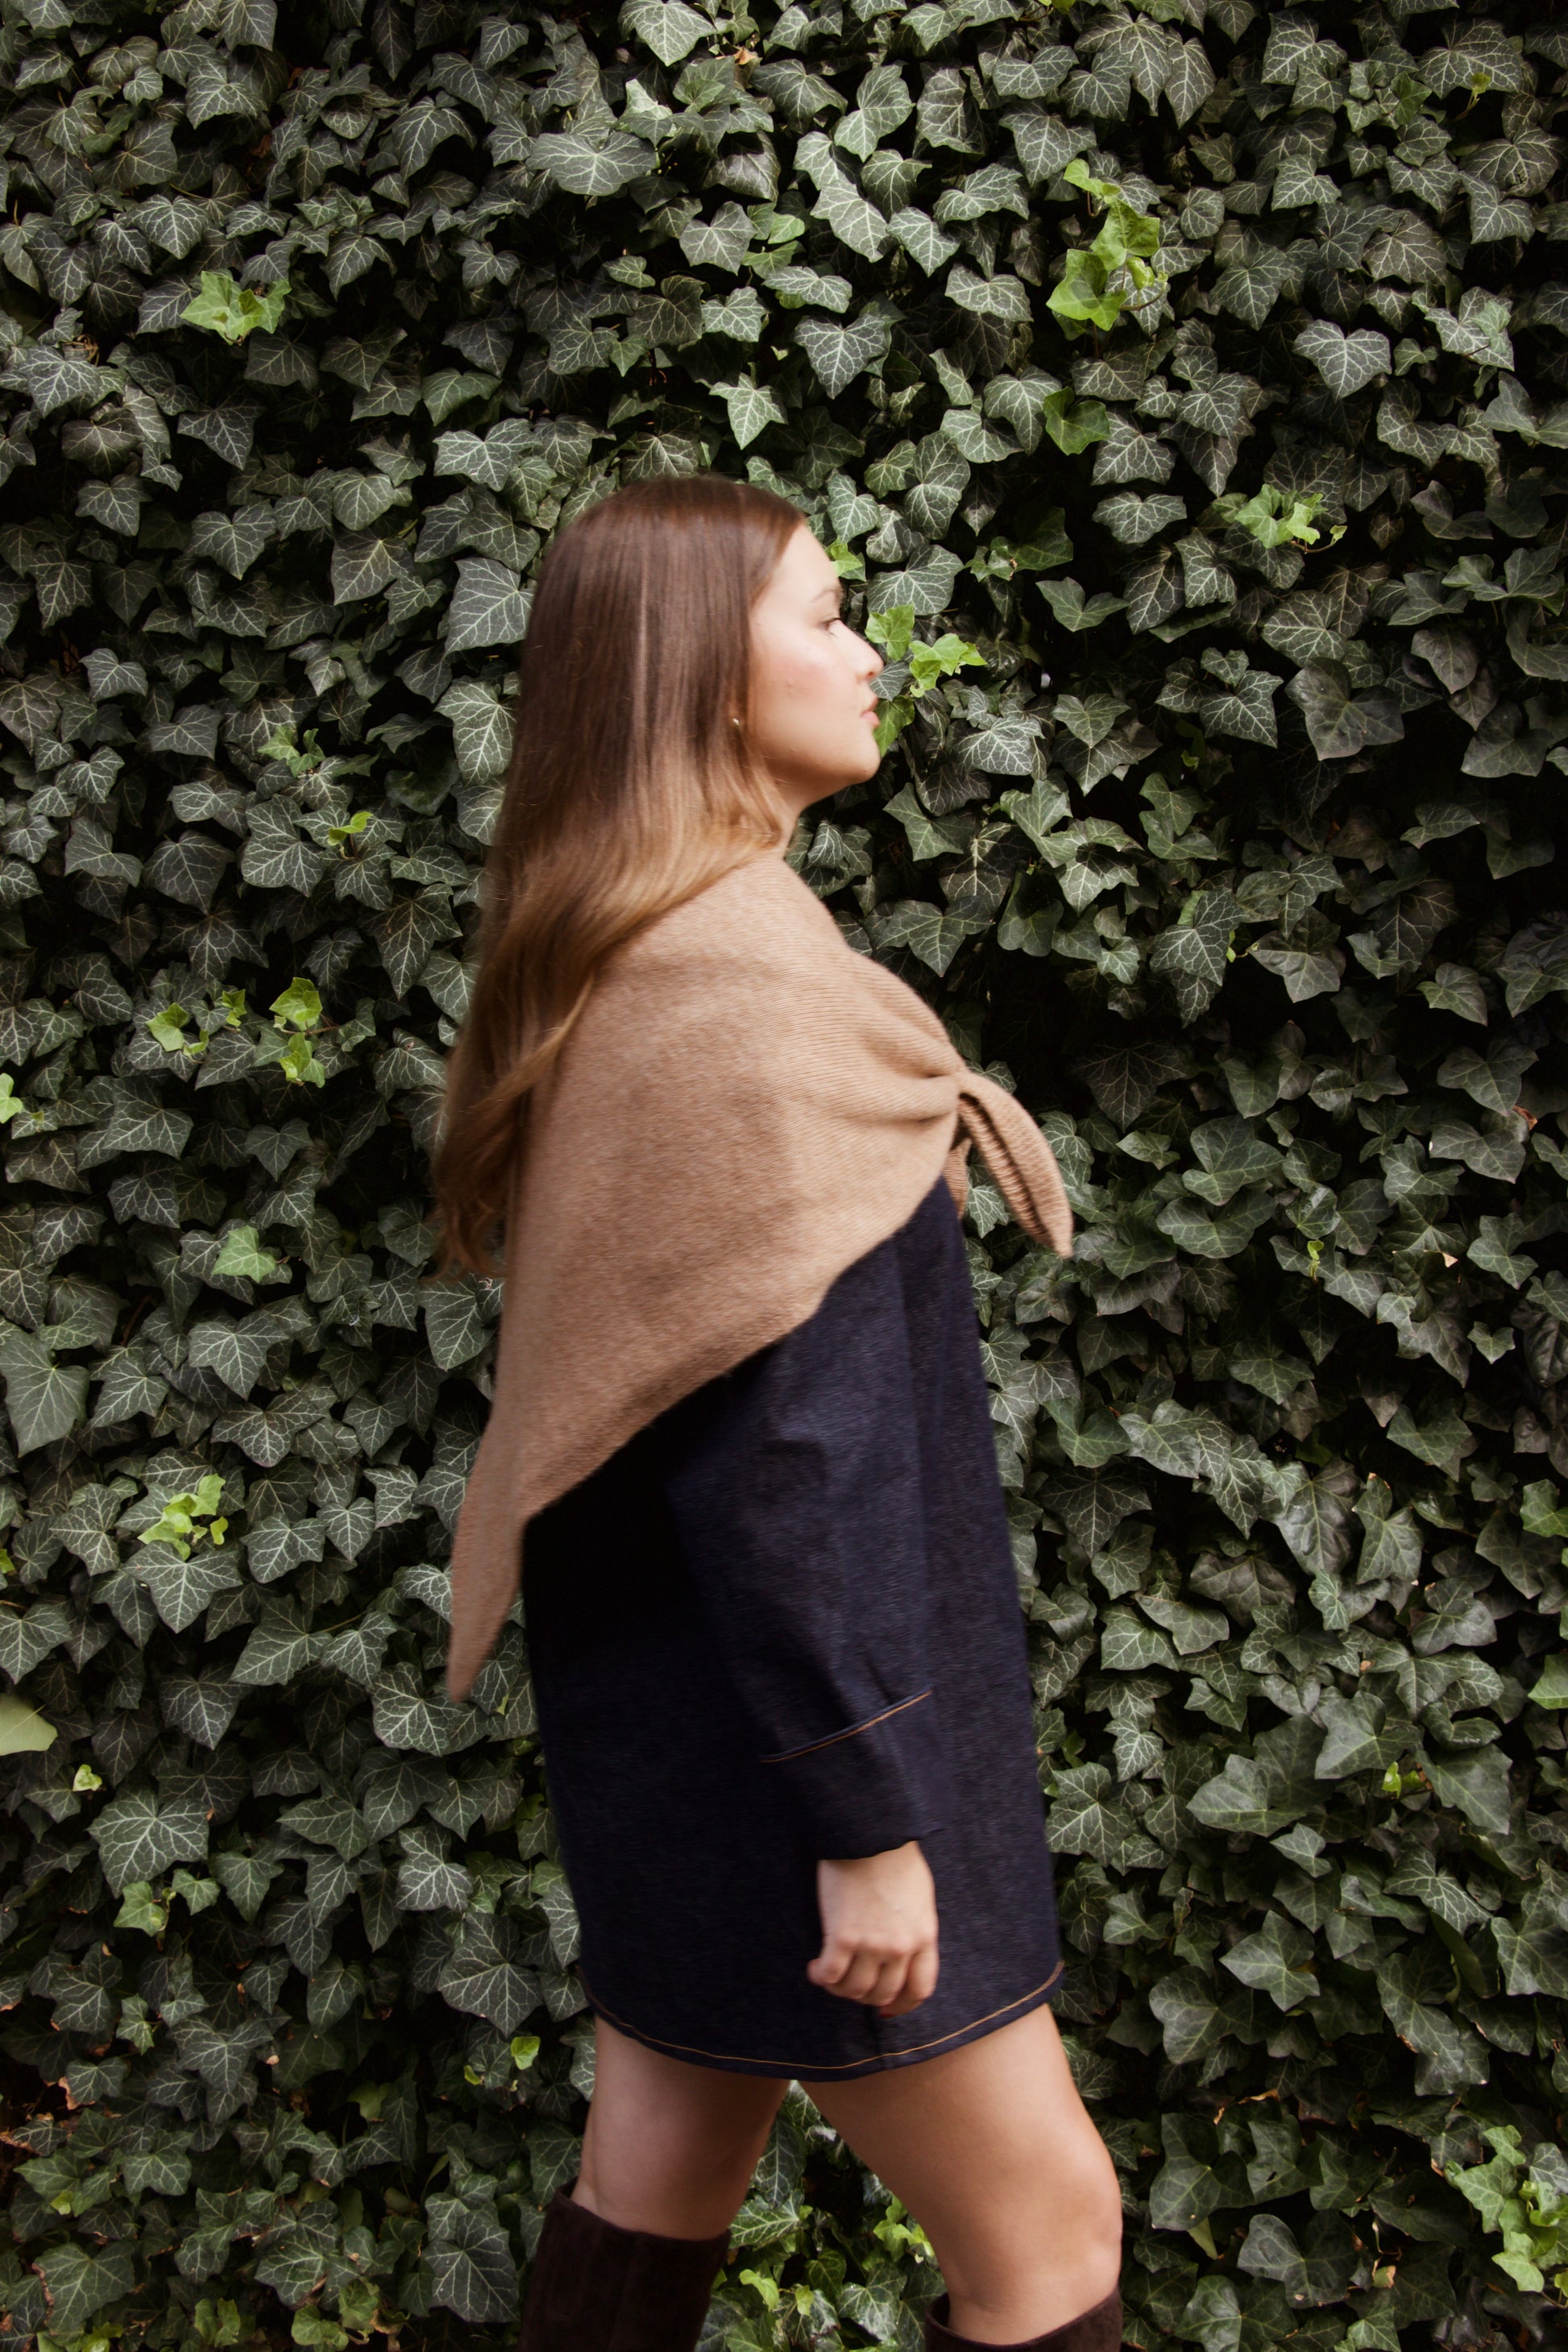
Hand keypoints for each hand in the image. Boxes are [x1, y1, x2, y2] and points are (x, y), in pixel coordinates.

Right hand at [807, 1841, 938, 2017]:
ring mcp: (872, 1944)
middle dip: (867, 1997)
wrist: (869, 1834)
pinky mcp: (843, 1937)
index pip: (919, 1989)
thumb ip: (915, 1929)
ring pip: (856, 1990)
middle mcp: (901, 1947)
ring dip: (841, 1990)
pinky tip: (815, 1969)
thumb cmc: (893, 1857)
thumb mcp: (919, 1897)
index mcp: (924, 1936)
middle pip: (884, 1993)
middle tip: (852, 1986)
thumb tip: (903, 1953)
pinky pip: (830, 1975)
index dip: (902, 2005)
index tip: (888, 2009)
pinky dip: (820, 1977)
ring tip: (830, 1976)